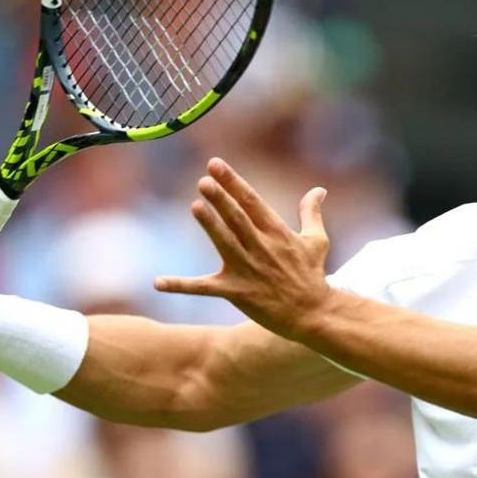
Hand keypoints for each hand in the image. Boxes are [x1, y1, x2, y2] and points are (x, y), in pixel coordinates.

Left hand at [154, 158, 331, 340]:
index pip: (251, 201)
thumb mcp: (316, 240)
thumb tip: (319, 189)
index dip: (232, 182)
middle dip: (221, 198)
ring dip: (210, 226)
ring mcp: (248, 270)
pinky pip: (204, 288)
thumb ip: (311, 213)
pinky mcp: (237, 293)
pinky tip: (158, 283)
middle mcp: (261, 248)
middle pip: (237, 219)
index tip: (215, 164)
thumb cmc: (312, 275)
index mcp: (277, 232)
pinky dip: (180, 286)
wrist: (313, 313)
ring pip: (225, 244)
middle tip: (204, 180)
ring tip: (196, 206)